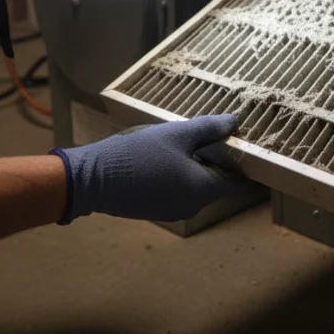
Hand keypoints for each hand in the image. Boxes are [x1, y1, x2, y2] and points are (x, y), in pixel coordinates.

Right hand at [49, 115, 242, 223]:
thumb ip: (208, 128)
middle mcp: (192, 206)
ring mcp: (171, 211)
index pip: (236, 183)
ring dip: (192, 168)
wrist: (93, 179)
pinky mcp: (154, 211)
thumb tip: (234, 122)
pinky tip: (161, 159)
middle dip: (213, 162)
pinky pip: (175, 192)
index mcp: (203, 190)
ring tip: (178, 144)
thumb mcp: (177, 134)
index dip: (240, 165)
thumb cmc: (139, 154)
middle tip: (202, 137)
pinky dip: (175, 177)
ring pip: (193, 187)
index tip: (237, 146)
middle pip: (214, 184)